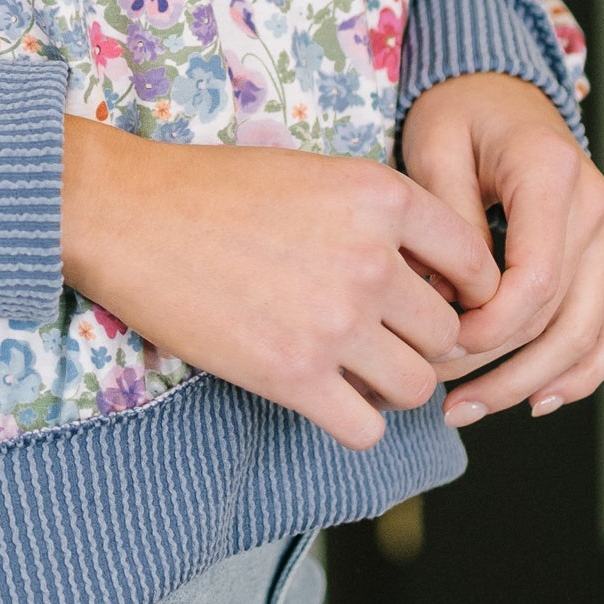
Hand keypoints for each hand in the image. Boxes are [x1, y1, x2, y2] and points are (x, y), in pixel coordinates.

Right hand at [60, 121, 500, 451]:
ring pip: (417, 387)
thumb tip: (429, 277)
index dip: (464, 292)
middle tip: (382, 339)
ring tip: (355, 372)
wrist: (127, 213)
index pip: (475, 265)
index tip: (434, 301)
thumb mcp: (315, 173)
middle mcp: (372, 260)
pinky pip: (365, 429)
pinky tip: (326, 399)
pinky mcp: (293, 375)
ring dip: (392, 387)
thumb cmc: (213, 188)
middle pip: (446, 333)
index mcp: (382, 197)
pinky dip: (354, 424)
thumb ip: (379, 218)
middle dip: (420, 343)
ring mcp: (335, 321)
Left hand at [398, 74, 603, 427]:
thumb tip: (447, 305)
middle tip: (438, 396)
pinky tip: (537, 399)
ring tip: (469, 409)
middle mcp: (596, 208)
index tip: (438, 345)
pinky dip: (582, 372)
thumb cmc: (458, 116)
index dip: (490, 327)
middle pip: (563, 316)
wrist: (499, 91)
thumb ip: (445, 224)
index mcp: (552, 174)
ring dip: (531, 382)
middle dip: (499, 367)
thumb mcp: (433, 149)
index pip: (537, 278)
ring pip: (589, 334)